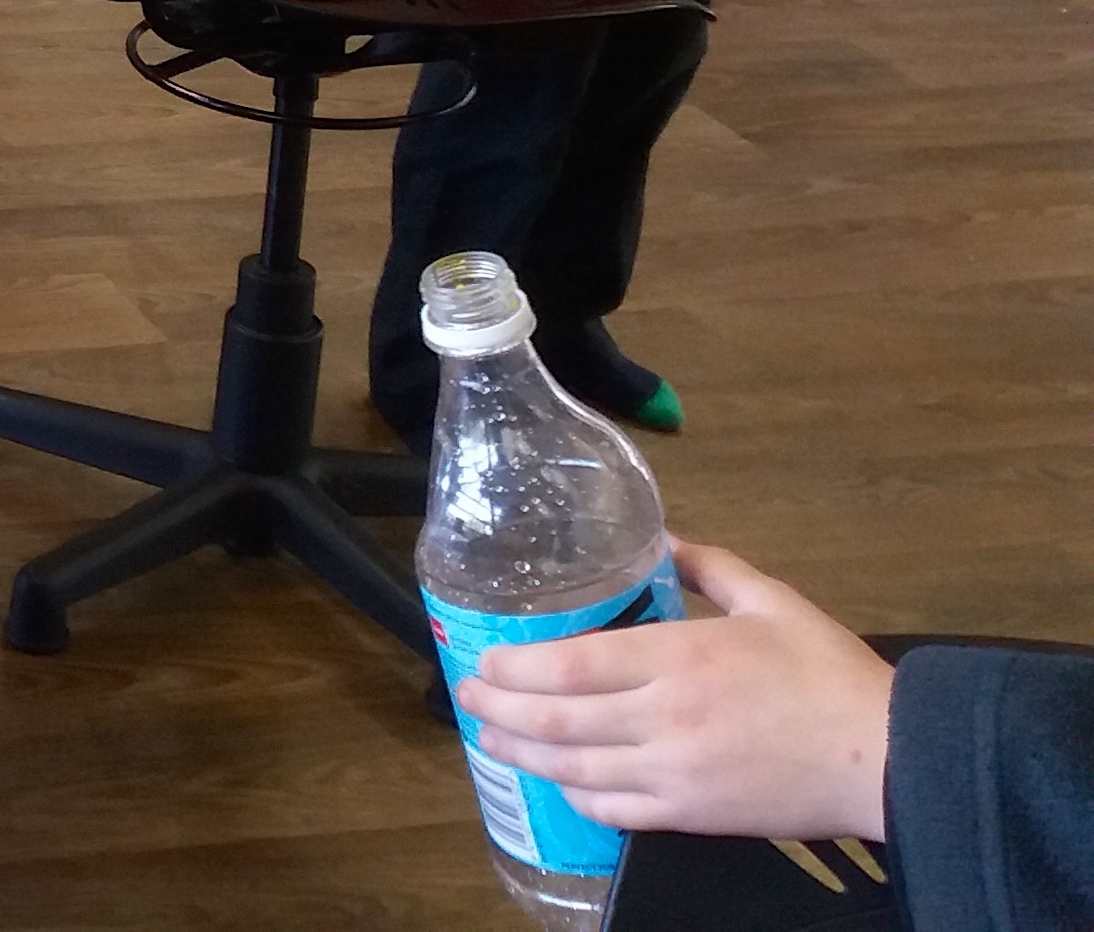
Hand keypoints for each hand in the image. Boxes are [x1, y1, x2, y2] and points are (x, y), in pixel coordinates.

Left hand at [455, 541, 895, 841]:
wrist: (889, 758)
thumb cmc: (829, 674)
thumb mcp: (772, 601)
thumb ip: (710, 568)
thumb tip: (661, 540)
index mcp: (680, 660)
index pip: (572, 665)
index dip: (517, 668)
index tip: (485, 660)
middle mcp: (663, 719)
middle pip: (557, 720)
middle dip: (499, 710)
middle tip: (467, 698)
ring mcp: (673, 773)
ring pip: (574, 769)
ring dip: (521, 754)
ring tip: (490, 738)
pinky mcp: (691, 816)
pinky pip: (616, 810)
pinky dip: (578, 796)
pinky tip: (561, 782)